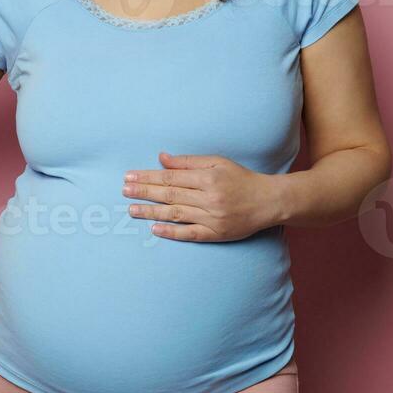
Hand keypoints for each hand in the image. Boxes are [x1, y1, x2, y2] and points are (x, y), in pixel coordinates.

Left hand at [122, 153, 283, 241]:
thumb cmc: (241, 178)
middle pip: (170, 194)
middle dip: (144, 192)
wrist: (268, 202)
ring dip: (151, 212)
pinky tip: (154, 229)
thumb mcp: (217, 162)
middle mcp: (209, 198)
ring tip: (132, 210)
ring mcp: (212, 218)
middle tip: (124, 190)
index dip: (148, 176)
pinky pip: (190, 234)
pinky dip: (171, 232)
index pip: (171, 177)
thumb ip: (189, 161)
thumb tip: (162, 158)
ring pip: (176, 214)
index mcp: (208, 178)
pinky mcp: (217, 234)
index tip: (130, 176)